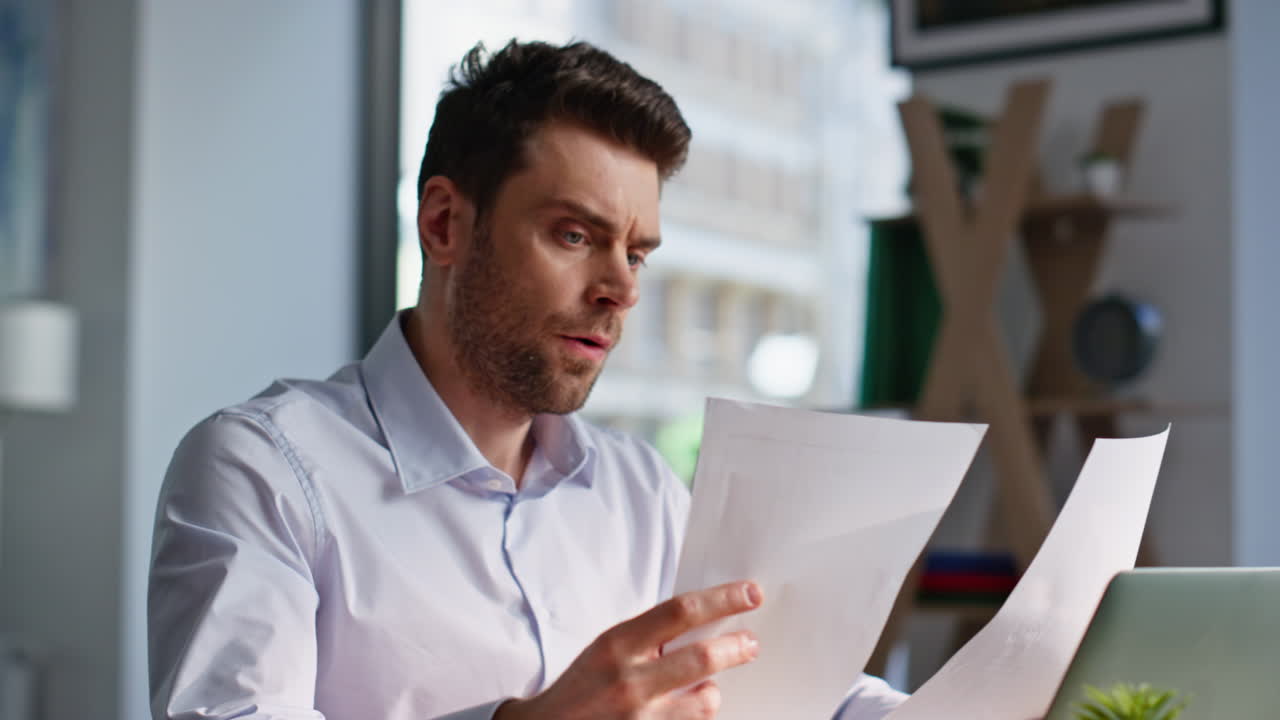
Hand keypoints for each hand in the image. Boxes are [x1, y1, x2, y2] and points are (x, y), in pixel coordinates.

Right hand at [495, 581, 763, 718]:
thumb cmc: (582, 689)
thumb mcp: (606, 649)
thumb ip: (648, 636)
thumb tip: (704, 619)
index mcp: (618, 644)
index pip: (680, 611)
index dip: (722, 599)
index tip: (749, 593)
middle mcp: (630, 681)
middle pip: (702, 657)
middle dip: (736, 647)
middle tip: (751, 643)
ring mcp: (641, 718)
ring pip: (705, 701)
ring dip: (713, 692)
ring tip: (705, 688)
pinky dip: (695, 716)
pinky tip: (682, 711)